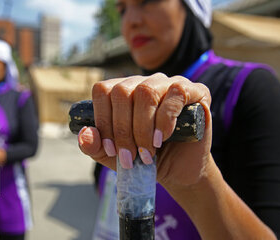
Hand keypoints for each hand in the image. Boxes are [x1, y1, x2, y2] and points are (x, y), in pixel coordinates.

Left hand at [78, 73, 212, 188]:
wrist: (178, 170)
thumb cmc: (144, 158)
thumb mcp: (113, 156)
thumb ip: (95, 146)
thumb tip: (84, 134)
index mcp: (122, 91)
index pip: (103, 91)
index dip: (103, 120)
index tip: (112, 150)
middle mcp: (144, 82)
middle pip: (122, 92)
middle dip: (123, 130)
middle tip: (130, 157)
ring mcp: (169, 83)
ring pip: (146, 92)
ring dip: (143, 129)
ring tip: (147, 153)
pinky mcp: (194, 91)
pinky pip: (175, 93)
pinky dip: (165, 120)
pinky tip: (163, 138)